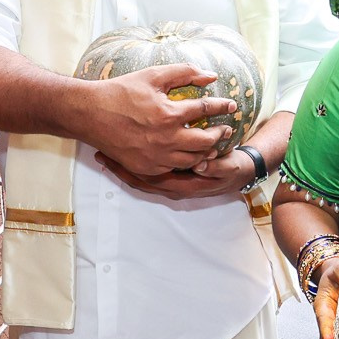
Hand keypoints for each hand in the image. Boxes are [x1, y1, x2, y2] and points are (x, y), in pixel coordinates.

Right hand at [74, 64, 236, 174]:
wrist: (90, 114)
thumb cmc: (120, 92)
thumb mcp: (153, 75)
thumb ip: (184, 72)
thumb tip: (211, 75)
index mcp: (170, 115)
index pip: (206, 109)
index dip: (221, 105)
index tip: (230, 105)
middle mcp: (166, 139)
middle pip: (206, 141)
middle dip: (220, 134)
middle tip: (225, 128)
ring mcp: (157, 157)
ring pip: (193, 159)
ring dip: (206, 151)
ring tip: (211, 143)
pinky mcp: (147, 168)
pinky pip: (174, 168)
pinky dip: (185, 161)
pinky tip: (188, 154)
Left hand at [97, 142, 255, 200]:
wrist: (239, 173)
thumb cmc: (231, 168)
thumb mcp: (226, 167)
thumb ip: (213, 166)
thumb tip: (199, 163)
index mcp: (182, 186)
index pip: (148, 181)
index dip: (127, 172)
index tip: (109, 160)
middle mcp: (172, 186)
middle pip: (138, 180)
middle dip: (118, 169)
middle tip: (99, 155)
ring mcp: (171, 181)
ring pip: (140, 175)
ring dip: (123, 166)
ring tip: (105, 152)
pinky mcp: (172, 173)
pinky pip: (148, 171)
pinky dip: (133, 163)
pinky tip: (124, 152)